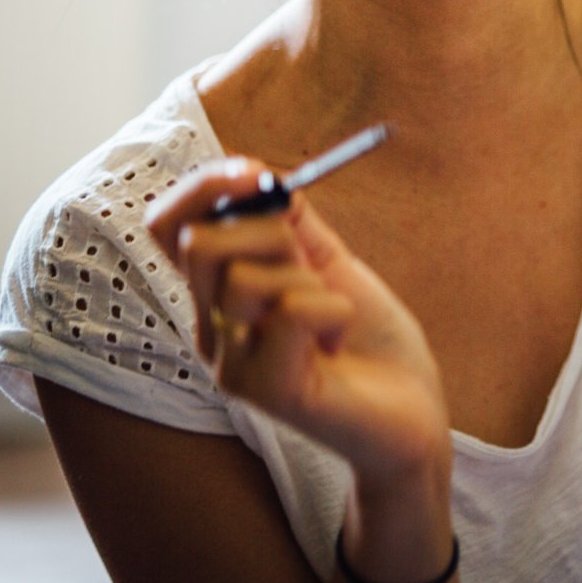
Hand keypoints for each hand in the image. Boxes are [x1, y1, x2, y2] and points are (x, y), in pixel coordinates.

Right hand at [146, 158, 452, 485]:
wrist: (412, 408)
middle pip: (200, 243)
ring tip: (329, 318)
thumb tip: (258, 173)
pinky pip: (290, 313)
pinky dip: (333, 313)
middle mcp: (212, 328)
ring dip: (310, 283)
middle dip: (270, 233)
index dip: (203, 188)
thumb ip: (291, 221)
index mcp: (219, 292)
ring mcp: (231, 363)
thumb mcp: (327, 263)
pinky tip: (337, 344)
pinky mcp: (264, 391)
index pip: (169, 226)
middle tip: (310, 268)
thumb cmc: (369, 338)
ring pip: (246, 278)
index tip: (255, 174)